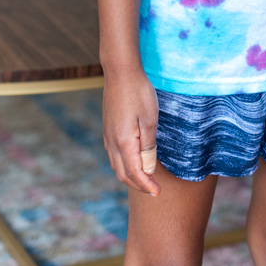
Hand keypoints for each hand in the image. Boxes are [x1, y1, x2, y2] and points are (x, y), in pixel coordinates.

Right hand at [102, 67, 160, 195]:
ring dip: (130, 177)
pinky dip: (124, 165)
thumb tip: (148, 168)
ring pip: (117, 166)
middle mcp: (112, 143)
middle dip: (138, 185)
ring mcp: (108, 137)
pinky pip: (114, 156)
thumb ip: (148, 146)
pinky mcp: (108, 130)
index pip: (134, 173)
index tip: (158, 193)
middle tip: (154, 189)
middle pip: (123, 174)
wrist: (120, 72)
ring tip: (146, 179)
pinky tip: (134, 162)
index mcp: (124, 142)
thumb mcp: (150, 119)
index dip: (146, 185)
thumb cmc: (138, 93)